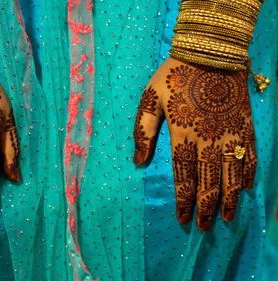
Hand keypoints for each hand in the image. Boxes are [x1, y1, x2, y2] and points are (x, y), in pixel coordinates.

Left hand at [133, 58, 256, 230]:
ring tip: (228, 218)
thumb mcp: (150, 100)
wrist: (209, 53)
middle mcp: (208, 139)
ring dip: (230, 198)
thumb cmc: (174, 76)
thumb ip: (143, 131)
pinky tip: (247, 188)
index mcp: (183, 135)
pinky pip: (249, 154)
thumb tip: (138, 161)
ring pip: (232, 174)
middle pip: (208, 181)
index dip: (183, 200)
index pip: (183, 176)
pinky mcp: (244, 125)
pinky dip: (248, 173)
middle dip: (205, 207)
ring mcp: (230, 133)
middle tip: (203, 227)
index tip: (182, 218)